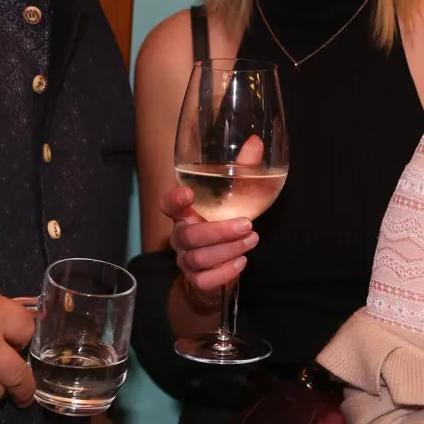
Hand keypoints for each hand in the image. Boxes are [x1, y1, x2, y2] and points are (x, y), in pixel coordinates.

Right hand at [162, 136, 263, 295]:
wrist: (218, 269)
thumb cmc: (224, 223)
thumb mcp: (236, 196)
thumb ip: (243, 170)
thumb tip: (256, 142)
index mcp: (185, 213)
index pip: (167, 205)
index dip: (173, 199)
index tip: (188, 193)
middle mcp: (181, 236)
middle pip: (189, 235)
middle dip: (219, 230)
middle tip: (247, 224)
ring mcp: (186, 260)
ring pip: (199, 258)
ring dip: (229, 249)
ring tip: (252, 239)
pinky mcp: (196, 281)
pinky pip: (204, 280)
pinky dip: (225, 272)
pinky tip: (242, 261)